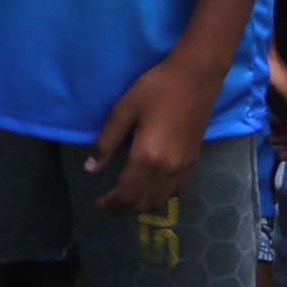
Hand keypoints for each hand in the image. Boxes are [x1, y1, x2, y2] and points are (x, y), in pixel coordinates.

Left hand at [85, 49, 227, 215]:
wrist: (196, 77)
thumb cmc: (157, 88)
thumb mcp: (124, 110)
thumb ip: (106, 142)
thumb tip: (90, 168)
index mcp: (147, 157)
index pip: (126, 194)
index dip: (110, 205)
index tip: (97, 205)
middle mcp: (168, 169)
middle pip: (143, 203)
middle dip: (123, 209)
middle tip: (107, 205)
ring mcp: (184, 167)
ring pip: (161, 200)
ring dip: (141, 205)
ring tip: (126, 199)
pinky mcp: (194, 161)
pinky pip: (177, 191)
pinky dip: (160, 196)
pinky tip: (150, 187)